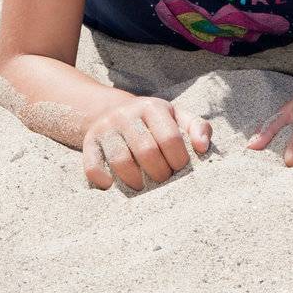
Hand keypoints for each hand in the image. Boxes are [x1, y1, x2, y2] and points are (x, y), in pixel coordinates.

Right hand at [82, 95, 210, 191]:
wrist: (112, 110)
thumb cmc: (154, 121)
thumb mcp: (177, 116)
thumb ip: (197, 127)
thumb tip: (203, 147)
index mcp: (152, 107)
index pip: (170, 138)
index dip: (179, 160)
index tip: (180, 169)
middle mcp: (126, 114)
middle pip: (146, 151)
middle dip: (160, 173)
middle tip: (163, 180)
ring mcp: (106, 128)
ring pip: (121, 160)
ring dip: (135, 181)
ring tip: (143, 186)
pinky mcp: (89, 142)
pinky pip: (93, 166)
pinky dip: (104, 181)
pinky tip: (114, 185)